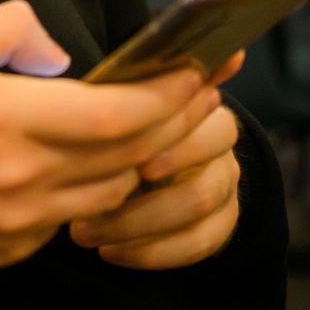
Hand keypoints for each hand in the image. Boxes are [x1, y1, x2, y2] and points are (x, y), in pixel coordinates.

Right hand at [0, 0, 217, 269]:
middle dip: (175, 122)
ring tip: (159, 124)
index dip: (165, 95)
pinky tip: (102, 162)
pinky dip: (99, 189)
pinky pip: (75, 217)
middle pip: (129, 156)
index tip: (193, 71)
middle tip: (201, 92)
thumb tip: (59, 51)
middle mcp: (20, 177)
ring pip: (112, 192)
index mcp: (2, 119)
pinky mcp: (13, 249)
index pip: (114, 114)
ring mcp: (19, 220)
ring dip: (143, 159)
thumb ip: (6, 28)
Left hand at [67, 55, 245, 270]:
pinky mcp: (221, 222)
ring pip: (198, 199)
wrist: (148, 172)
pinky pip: (201, 240)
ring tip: (85, 231)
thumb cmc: (108, 126)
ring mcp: (223, 179)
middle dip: (146, 168)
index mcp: (193, 93)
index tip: (132, 152)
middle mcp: (217, 134)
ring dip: (140, 219)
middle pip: (203, 148)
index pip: (196, 98)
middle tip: (91, 195)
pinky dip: (154, 251)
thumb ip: (111, 78)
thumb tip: (94, 57)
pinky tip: (112, 253)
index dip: (168, 120)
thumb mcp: (103, 96)